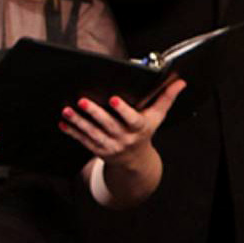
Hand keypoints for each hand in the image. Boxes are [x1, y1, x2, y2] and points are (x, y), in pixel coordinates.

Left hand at [59, 80, 184, 163]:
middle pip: (108, 125)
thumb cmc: (145, 132)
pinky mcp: (97, 149)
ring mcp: (110, 145)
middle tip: (82, 100)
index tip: (114, 99)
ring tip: (67, 111)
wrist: (135, 160)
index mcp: (140, 128)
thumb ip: (166, 98)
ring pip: (92, 133)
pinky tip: (63, 122)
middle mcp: (124, 138)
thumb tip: (180, 81)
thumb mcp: (157, 116)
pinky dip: (72, 131)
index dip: (123, 111)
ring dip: (79, 122)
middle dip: (95, 113)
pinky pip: (83, 140)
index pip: (132, 119)